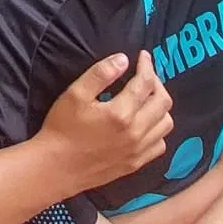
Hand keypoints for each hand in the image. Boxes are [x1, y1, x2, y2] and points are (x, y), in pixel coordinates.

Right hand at [38, 50, 172, 187]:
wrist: (56, 167)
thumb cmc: (62, 128)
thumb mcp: (75, 94)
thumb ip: (100, 74)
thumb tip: (123, 59)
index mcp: (120, 113)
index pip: (145, 83)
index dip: (147, 65)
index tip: (143, 56)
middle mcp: (135, 133)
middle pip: (163, 102)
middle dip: (157, 82)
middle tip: (144, 74)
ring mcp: (138, 150)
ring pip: (166, 124)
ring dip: (160, 106)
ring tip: (146, 97)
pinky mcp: (135, 163)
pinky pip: (160, 144)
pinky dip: (158, 130)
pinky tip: (145, 123)